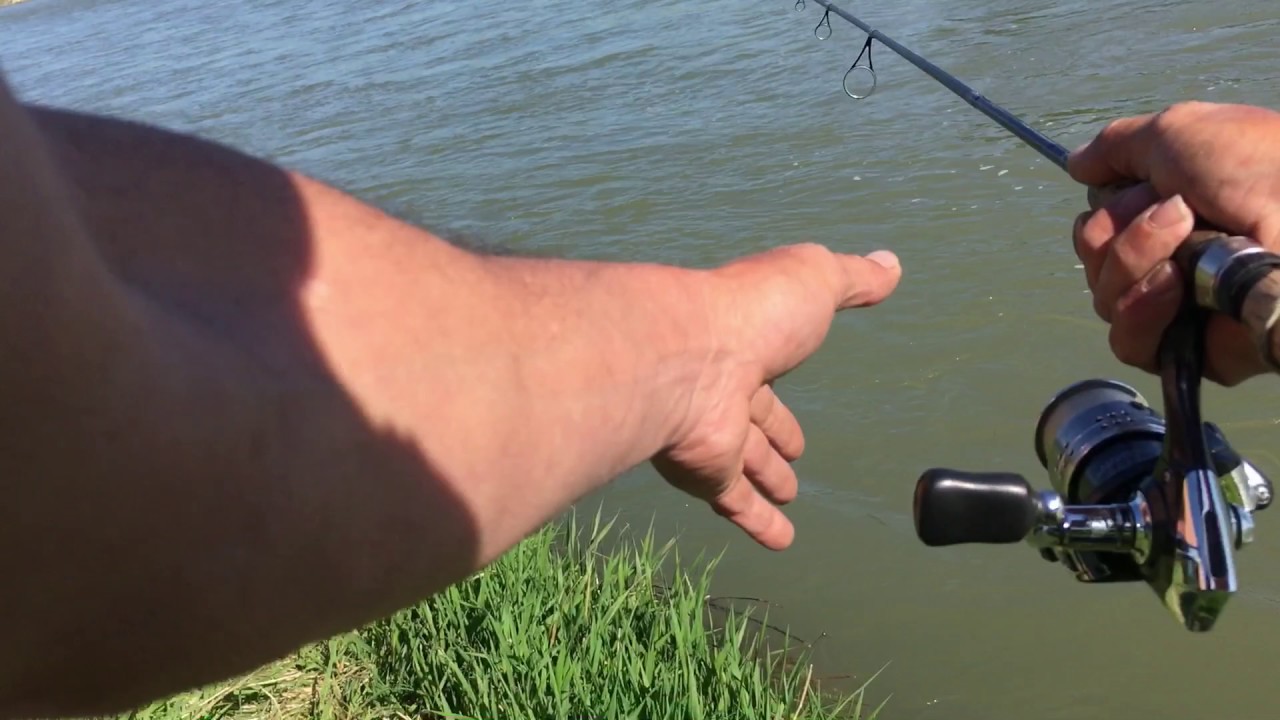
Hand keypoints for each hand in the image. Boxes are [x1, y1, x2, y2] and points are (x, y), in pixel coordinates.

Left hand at [652, 243, 901, 549]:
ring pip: (744, 463)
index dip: (784, 379)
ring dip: (765, 480)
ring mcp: (714, 430)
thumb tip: (890, 263)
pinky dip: (758, 523)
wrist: (688, 356)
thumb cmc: (751, 311)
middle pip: (754, 417)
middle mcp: (724, 385)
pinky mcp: (708, 471)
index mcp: (746, 338)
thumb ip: (851, 276)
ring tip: (788, 495)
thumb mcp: (813, 278)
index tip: (799, 395)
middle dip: (772, 436)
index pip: (770, 364)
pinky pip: (736, 503)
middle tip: (792, 455)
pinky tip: (781, 542)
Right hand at [1067, 101, 1279, 384]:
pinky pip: (1129, 341)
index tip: (1140, 189)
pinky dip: (1141, 308)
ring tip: (1186, 242)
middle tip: (1178, 214)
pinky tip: (1174, 286)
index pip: (1098, 224)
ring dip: (1134, 261)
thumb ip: (1118, 146)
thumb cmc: (1257, 169)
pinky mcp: (1186, 351)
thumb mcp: (1178, 131)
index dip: (1108, 207)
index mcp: (1172, 212)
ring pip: (1105, 298)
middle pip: (1093, 261)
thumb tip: (1076, 165)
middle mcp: (1171, 258)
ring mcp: (1178, 307)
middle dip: (1119, 233)